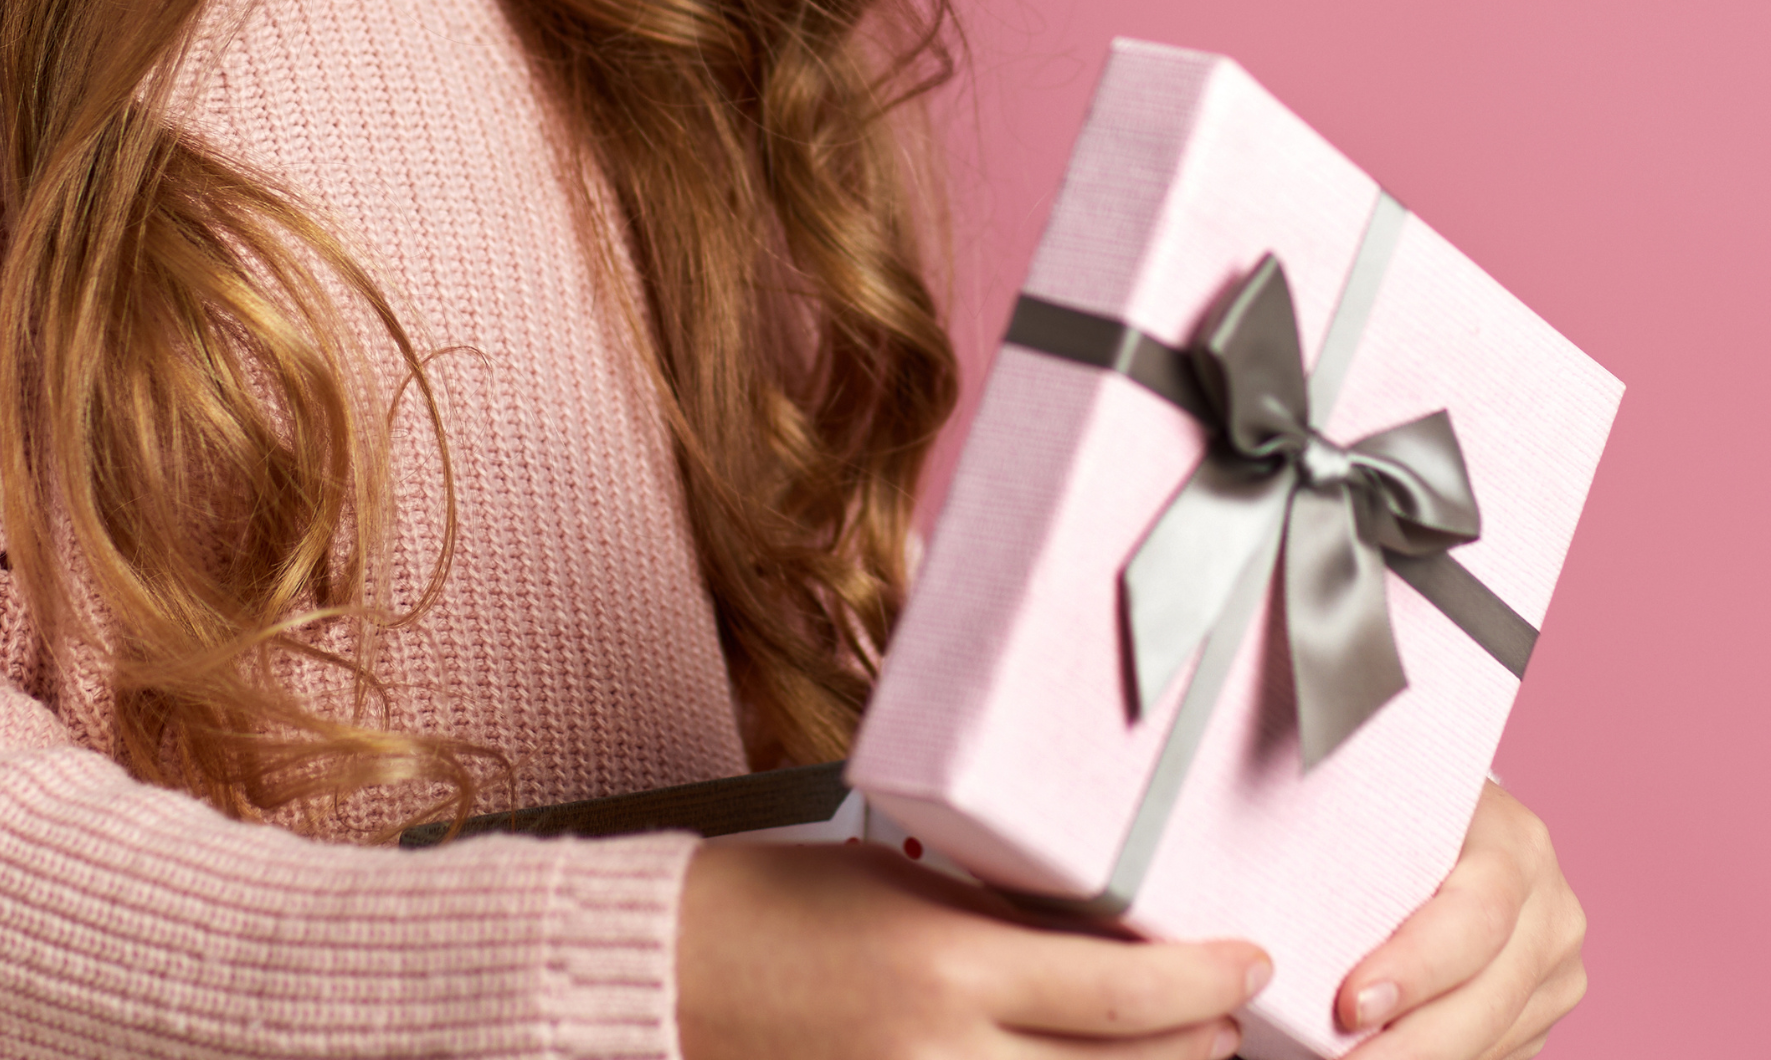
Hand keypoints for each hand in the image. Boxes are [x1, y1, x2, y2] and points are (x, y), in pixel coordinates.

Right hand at [677, 840, 1270, 1059]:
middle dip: (1200, 1044)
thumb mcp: (902, 880)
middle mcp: (944, 1058)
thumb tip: (1110, 934)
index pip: (1122, 989)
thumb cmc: (780, 902)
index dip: (1205, 979)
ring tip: (1180, 1049)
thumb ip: (1004, 917)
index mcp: (945, 966)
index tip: (1249, 957)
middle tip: (1226, 1008)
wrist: (672, 974)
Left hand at [1336, 781, 1586, 1058]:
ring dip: (1420, 1059)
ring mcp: (1554, 966)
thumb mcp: (1383, 800)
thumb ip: (1350, 841)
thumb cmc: (1399, 805)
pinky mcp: (1543, 1007)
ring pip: (1493, 1037)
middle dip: (1408, 1043)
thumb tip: (1275, 906)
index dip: (1415, 968)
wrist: (1456, 818)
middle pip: (1486, 998)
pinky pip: (1497, 1052)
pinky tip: (1383, 1055)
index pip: (1475, 916)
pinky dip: (1439, 1058)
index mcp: (1513, 843)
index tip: (1349, 1004)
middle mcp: (1550, 909)